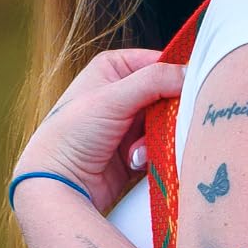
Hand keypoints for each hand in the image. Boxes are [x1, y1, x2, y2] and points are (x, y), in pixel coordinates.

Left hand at [15, 47, 184, 211]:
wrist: (57, 183)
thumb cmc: (72, 135)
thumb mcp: (113, 99)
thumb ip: (155, 81)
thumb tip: (191, 73)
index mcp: (113, 68)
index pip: (160, 63)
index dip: (177, 78)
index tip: (190, 93)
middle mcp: (122, 92)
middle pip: (168, 96)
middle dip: (168, 116)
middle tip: (164, 129)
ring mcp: (129, 122)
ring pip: (167, 124)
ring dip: (158, 139)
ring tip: (136, 152)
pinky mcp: (134, 149)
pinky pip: (160, 147)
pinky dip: (152, 155)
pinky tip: (134, 163)